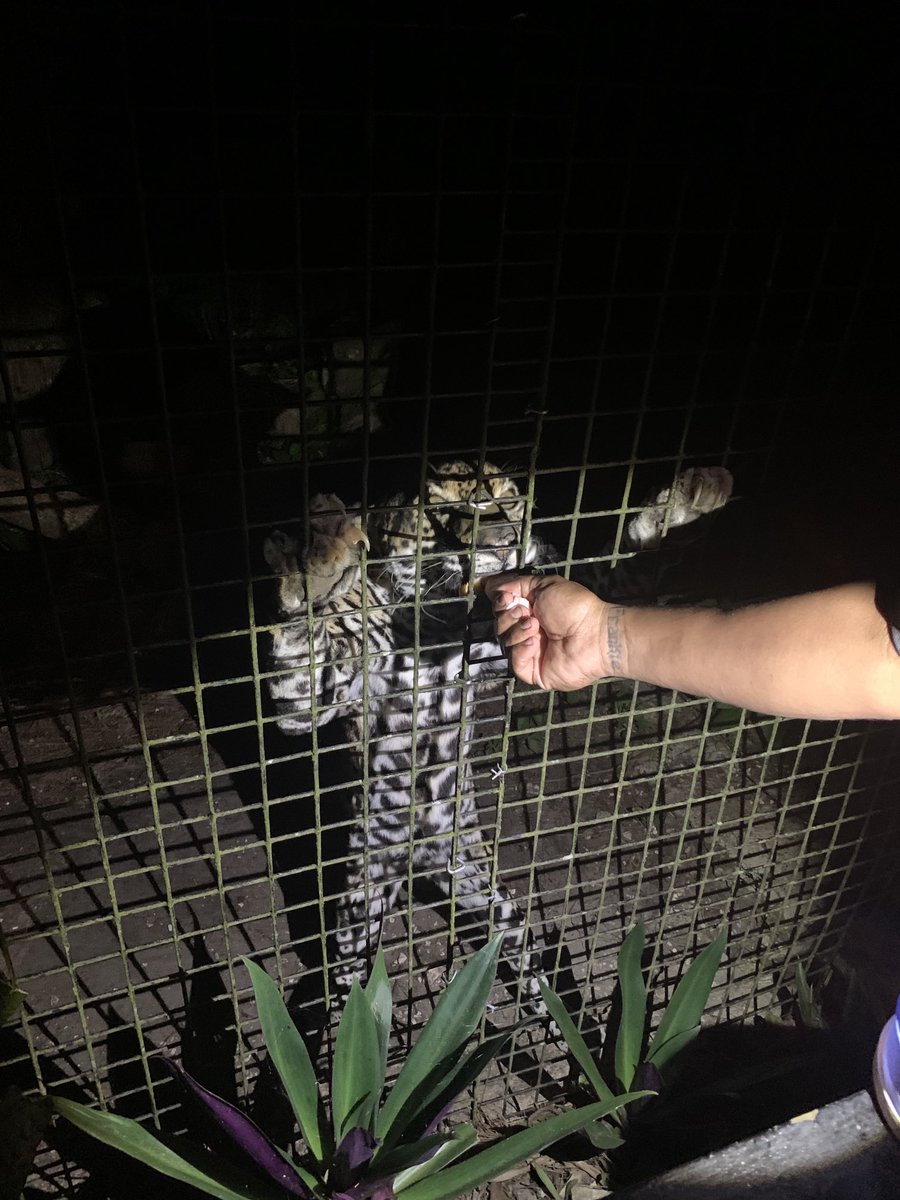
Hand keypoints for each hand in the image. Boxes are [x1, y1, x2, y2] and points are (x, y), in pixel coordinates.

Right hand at [480, 573, 613, 690]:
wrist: (592, 633)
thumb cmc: (574, 607)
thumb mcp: (544, 585)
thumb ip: (516, 584)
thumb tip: (490, 585)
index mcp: (531, 610)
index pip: (501, 607)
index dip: (499, 601)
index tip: (505, 597)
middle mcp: (529, 630)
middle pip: (499, 623)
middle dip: (508, 615)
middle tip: (525, 612)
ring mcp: (531, 652)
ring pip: (504, 641)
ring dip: (517, 631)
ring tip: (536, 626)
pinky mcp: (533, 671)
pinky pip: (514, 662)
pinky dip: (521, 649)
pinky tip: (535, 642)